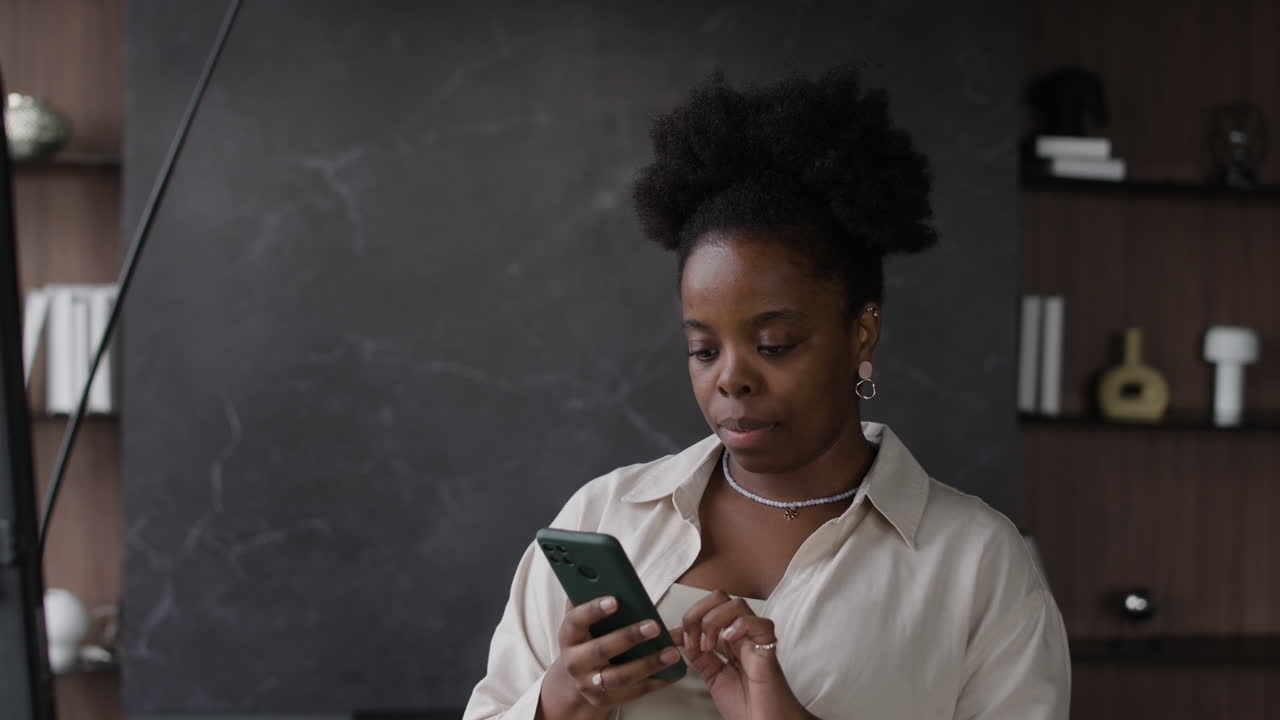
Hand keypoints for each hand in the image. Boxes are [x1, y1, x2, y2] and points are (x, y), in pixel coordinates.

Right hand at [537, 595, 683, 719]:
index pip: (576, 620)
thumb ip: (591, 597)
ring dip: (649, 664)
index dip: (593, 610)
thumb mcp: (585, 620)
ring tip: (672, 652)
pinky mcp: (606, 700)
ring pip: (621, 676)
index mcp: (568, 636)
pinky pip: (634, 692)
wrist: (578, 677)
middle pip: (601, 650)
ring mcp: (589, 684)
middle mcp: (575, 662)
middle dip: (629, 637)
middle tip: (654, 626)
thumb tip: (604, 570)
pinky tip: (674, 671)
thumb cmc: (588, 637)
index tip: (614, 599)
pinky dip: (656, 681)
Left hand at [674, 590, 811, 719]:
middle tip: (693, 639)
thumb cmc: (747, 706)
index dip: (688, 618)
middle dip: (698, 613)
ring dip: (715, 621)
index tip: (677, 639)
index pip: (707, 608)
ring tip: (709, 645)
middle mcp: (742, 636)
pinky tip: (729, 640)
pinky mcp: (768, 650)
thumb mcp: (713, 677)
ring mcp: (755, 640)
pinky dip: (740, 626)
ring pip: (737, 605)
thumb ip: (700, 657)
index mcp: (728, 640)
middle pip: (720, 598)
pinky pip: (760, 624)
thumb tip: (680, 637)